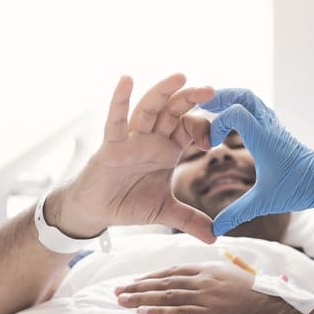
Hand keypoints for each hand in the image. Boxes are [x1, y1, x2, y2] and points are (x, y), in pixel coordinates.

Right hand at [48, 74, 216, 242]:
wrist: (97, 212)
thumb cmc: (128, 202)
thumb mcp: (164, 212)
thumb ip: (190, 220)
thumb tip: (214, 237)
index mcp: (167, 150)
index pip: (189, 129)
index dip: (203, 128)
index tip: (215, 140)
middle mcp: (151, 139)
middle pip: (173, 111)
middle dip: (190, 99)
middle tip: (209, 89)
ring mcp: (131, 139)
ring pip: (149, 109)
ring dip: (163, 92)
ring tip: (180, 76)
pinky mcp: (111, 145)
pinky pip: (115, 120)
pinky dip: (119, 100)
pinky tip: (126, 80)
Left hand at [115, 263, 295, 313]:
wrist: (282, 309)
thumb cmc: (264, 295)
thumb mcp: (238, 278)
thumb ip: (220, 275)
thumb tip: (209, 276)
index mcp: (210, 269)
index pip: (173, 271)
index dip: (151, 276)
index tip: (136, 280)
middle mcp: (205, 279)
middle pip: (164, 282)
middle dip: (139, 286)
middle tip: (117, 290)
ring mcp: (207, 296)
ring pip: (166, 296)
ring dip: (141, 298)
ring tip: (122, 301)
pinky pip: (179, 312)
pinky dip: (158, 312)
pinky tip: (142, 313)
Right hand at [199, 89, 313, 235]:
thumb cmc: (298, 188)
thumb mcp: (263, 202)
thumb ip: (236, 214)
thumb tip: (215, 231)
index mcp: (262, 138)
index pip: (235, 113)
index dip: (216, 123)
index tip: (210, 144)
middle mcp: (267, 126)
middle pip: (243, 95)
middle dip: (221, 97)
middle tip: (202, 107)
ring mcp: (272, 126)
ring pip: (251, 99)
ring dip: (231, 100)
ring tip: (212, 110)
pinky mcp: (275, 130)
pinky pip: (256, 109)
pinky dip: (240, 108)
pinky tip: (231, 122)